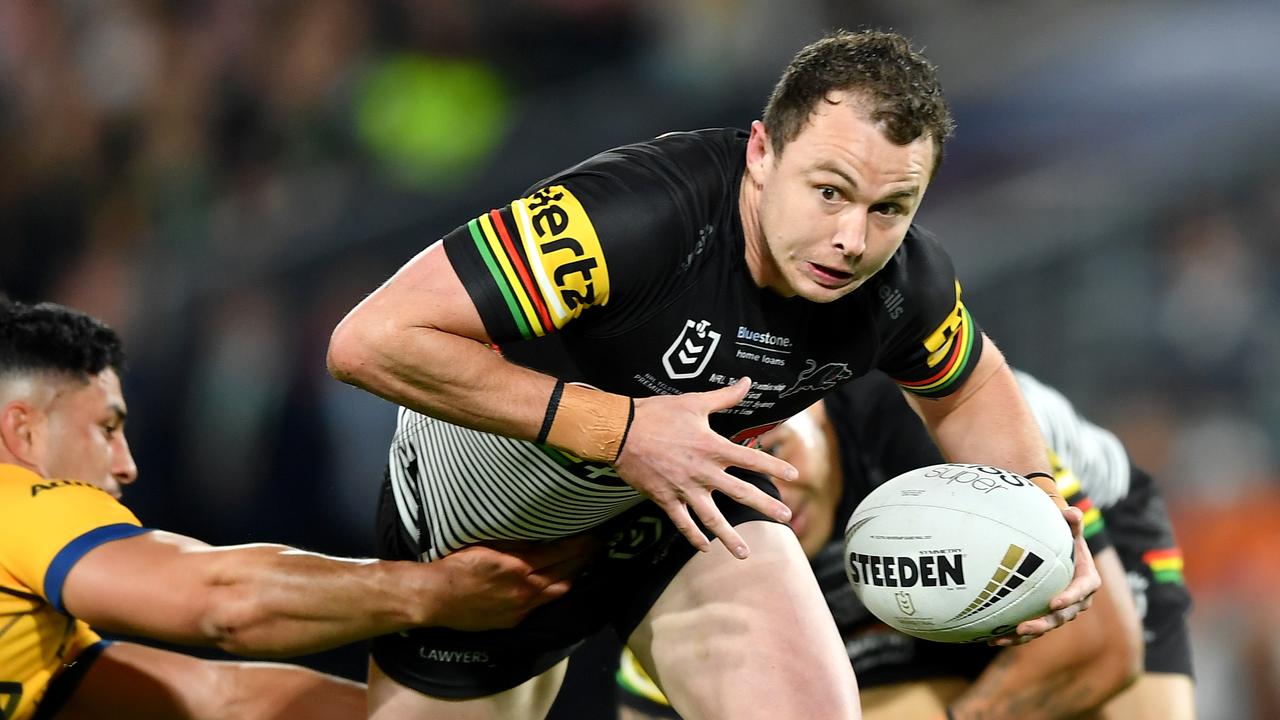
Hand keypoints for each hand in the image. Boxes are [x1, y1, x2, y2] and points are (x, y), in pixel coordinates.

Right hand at [424, 537, 596, 629]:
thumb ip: (514, 541)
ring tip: (582, 565)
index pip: (559, 554)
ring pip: (556, 592)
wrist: (436, 597)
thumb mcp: (486, 543)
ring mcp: (520, 608)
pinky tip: (555, 585)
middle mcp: (525, 590)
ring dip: (571, 577)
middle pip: (564, 574)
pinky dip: (552, 592)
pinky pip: (540, 605)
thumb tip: (538, 534)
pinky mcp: (512, 620)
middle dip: (582, 560)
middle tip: (596, 547)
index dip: (578, 545)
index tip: (592, 535)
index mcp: (519, 567)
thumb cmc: (456, 564)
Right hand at [613, 377, 797, 558]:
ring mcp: (685, 489)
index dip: (774, 466)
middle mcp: (703, 472)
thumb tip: (747, 381)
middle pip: (741, 493)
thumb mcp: (694, 401)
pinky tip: (704, 547)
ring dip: (730, 537)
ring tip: (744, 553)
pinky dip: (694, 536)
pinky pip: (683, 522)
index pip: (751, 458)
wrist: (621, 432)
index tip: (794, 475)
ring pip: (712, 518)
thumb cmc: (658, 414)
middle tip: (786, 517)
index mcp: (712, 447)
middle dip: (765, 505)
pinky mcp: (666, 499)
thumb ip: (724, 396)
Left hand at [990, 506, 1099, 645]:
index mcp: (1087, 581)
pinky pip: (1030, 630)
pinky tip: (992, 640)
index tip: (1055, 603)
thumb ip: (1073, 521)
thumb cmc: (1066, 538)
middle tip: (1023, 627)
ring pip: (1045, 627)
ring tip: (1003, 639)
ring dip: (1024, 636)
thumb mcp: (1072, 529)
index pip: (1081, 591)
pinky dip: (1012, 637)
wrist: (1062, 553)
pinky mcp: (1044, 616)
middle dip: (1043, 623)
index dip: (1070, 598)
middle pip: (1062, 617)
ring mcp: (1060, 611)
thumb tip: (1072, 512)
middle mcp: (1076, 601)